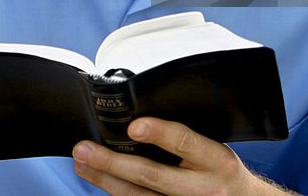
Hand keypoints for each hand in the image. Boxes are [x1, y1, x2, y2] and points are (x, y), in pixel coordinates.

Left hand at [72, 117, 294, 194]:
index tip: (134, 126)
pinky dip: (118, 193)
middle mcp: (203, 188)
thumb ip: (188, 139)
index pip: (186, 143)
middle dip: (113, 162)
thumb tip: (141, 118)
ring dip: (105, 179)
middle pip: (152, 175)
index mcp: (217, 161)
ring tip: (82, 164)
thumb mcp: (218, 150)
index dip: (160, 133)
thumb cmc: (225, 173)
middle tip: (84, 149)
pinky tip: (101, 181)